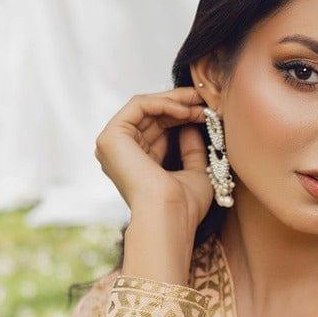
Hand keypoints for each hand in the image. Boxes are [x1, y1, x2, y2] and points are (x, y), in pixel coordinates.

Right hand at [94, 85, 214, 230]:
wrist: (170, 216)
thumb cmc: (183, 206)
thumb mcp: (195, 173)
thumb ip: (192, 151)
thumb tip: (191, 127)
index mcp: (135, 165)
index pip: (157, 130)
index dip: (181, 117)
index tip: (206, 111)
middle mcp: (120, 154)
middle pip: (150, 116)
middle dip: (180, 106)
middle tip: (205, 100)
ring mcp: (112, 144)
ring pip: (144, 107)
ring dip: (175, 102)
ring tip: (199, 103)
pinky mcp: (111, 136)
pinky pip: (139, 105)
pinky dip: (163, 102)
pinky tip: (185, 109)